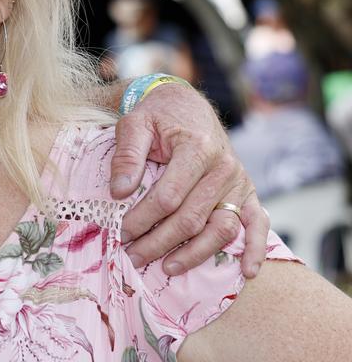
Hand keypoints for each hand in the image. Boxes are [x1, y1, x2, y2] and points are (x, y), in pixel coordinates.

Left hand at [110, 81, 266, 277]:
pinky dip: (255, 249)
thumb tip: (118, 192)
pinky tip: (247, 271)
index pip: (168, 197)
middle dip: (159, 242)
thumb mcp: (134, 124)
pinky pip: (258, 224)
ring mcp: (239, 182)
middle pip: (191, 218)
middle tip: (132, 256)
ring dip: (195, 253)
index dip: (142, 219)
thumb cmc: (158, 116)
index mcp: (196, 148)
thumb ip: (126, 156)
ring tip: (167, 268)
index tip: (121, 232)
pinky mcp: (248, 192)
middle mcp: (223, 168)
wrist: (187, 105)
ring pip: (221, 228)